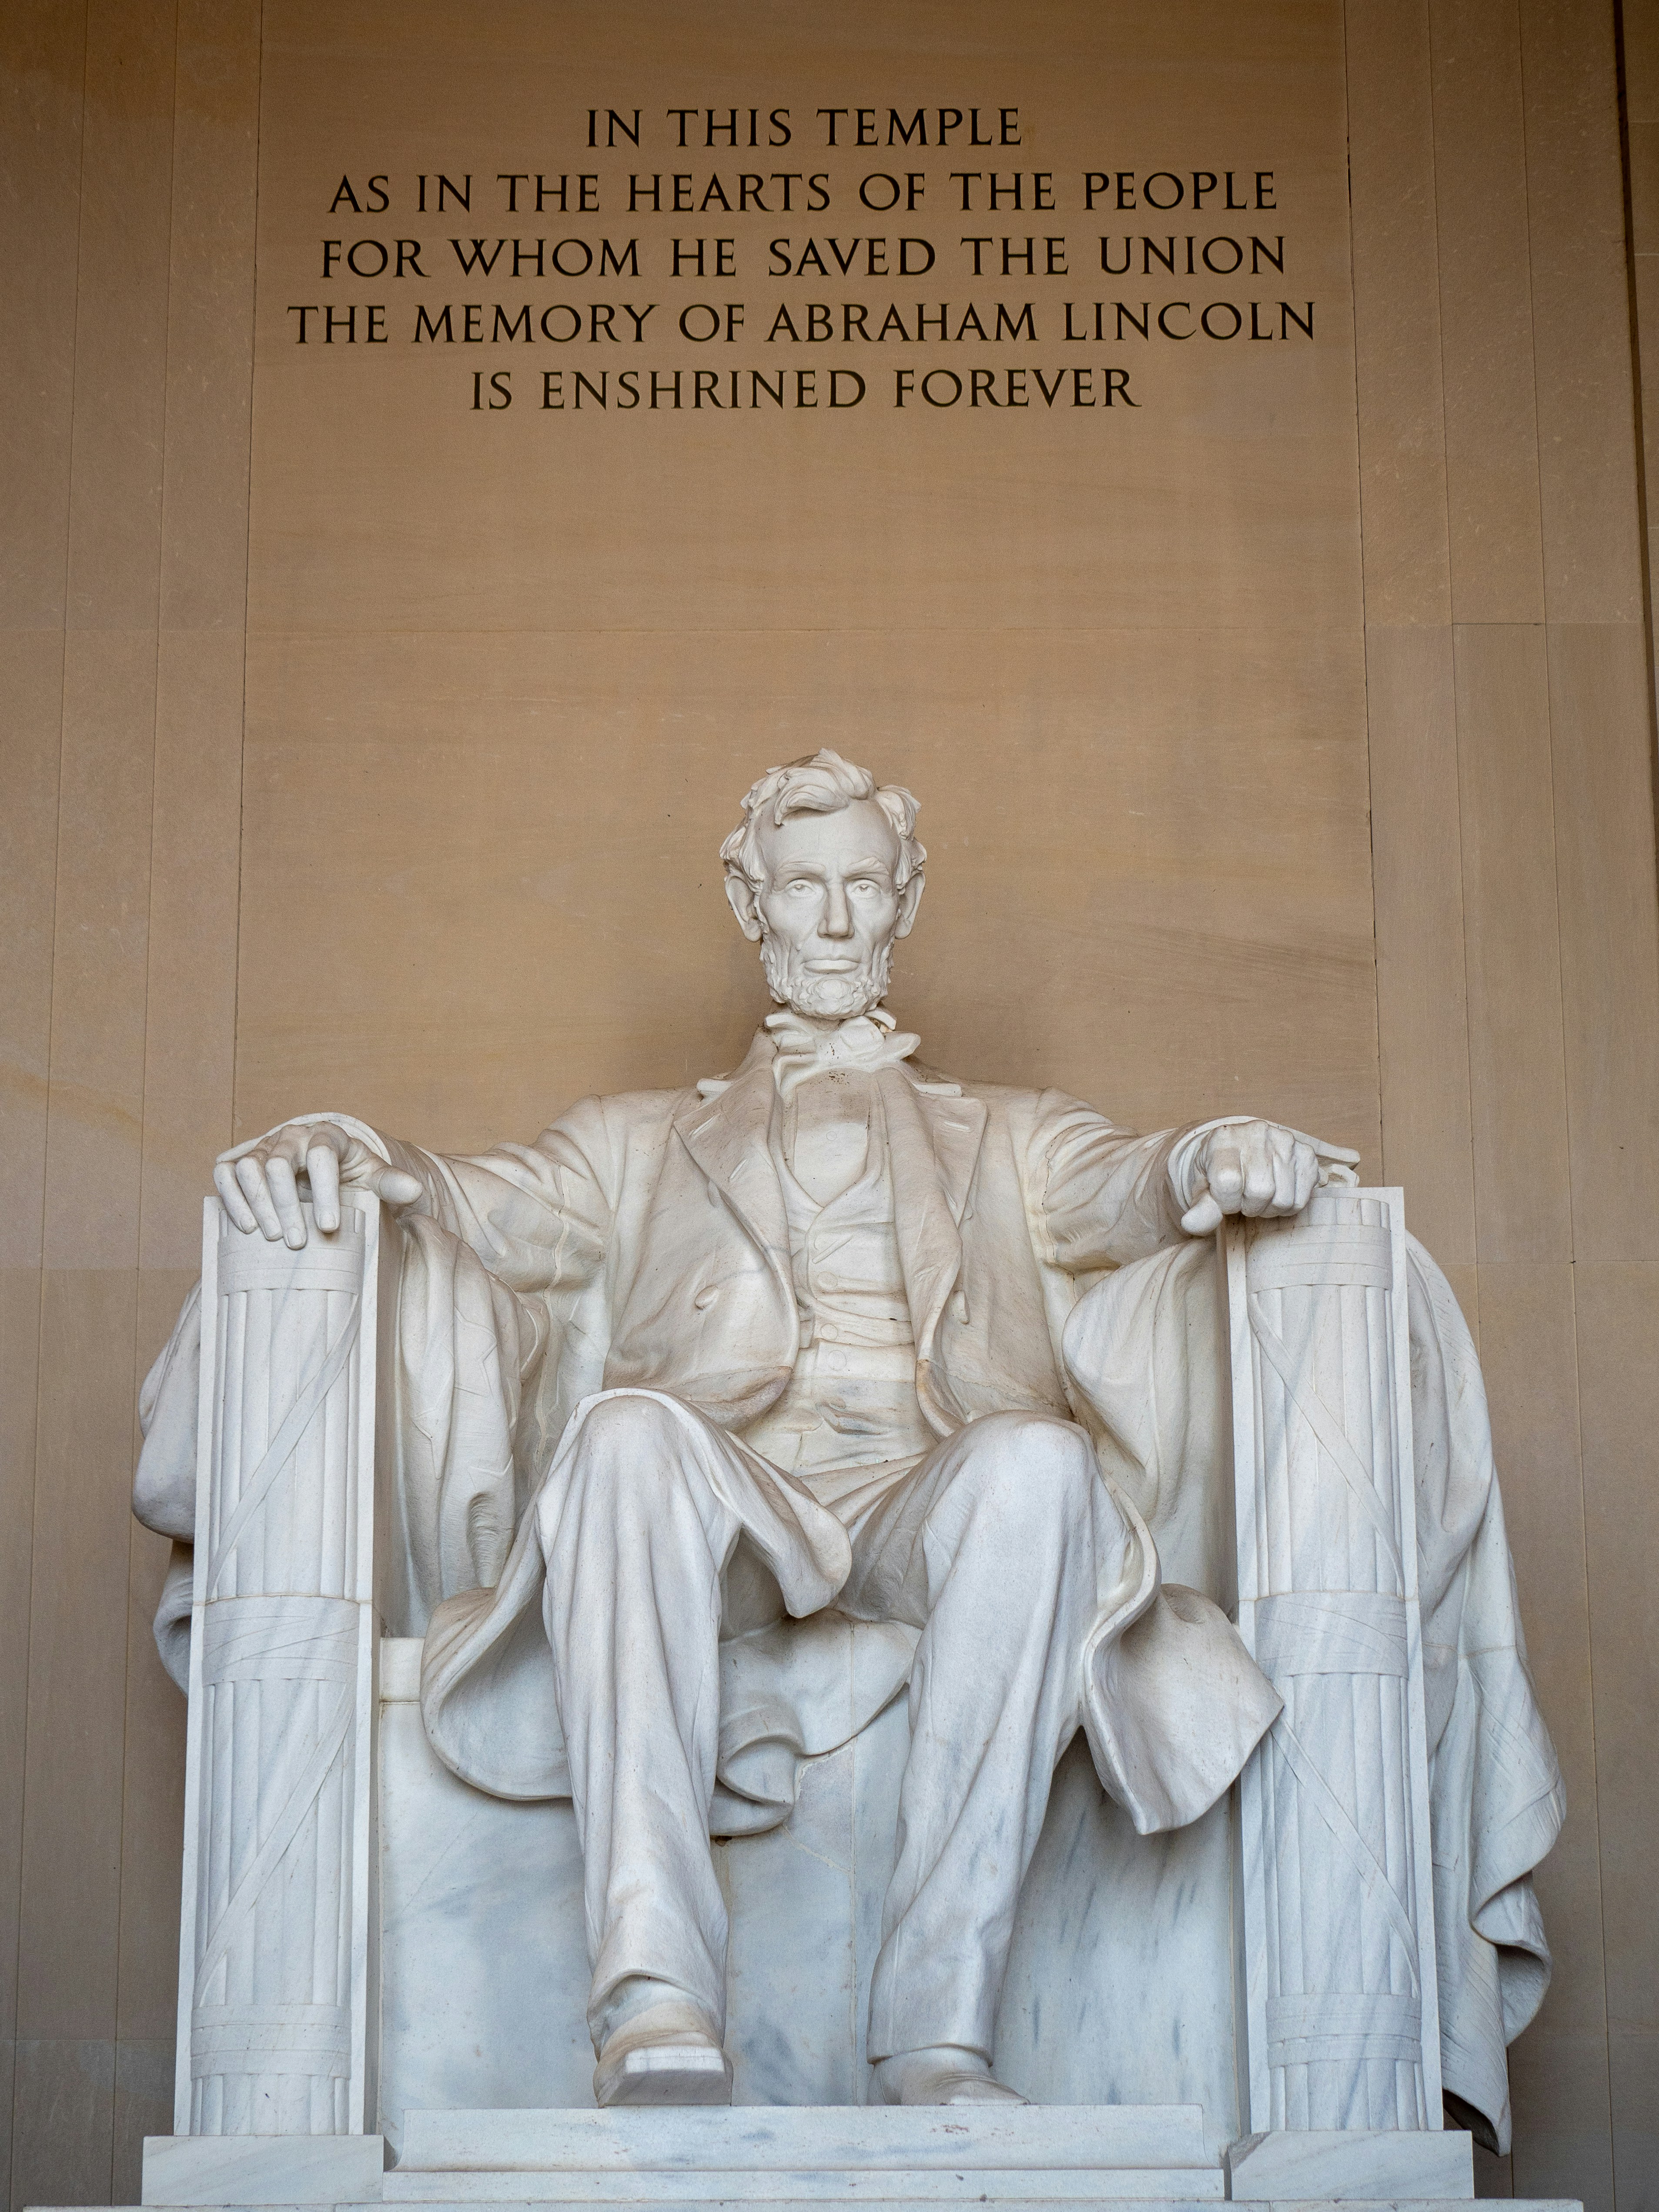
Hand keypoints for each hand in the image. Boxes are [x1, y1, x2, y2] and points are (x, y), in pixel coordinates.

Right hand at [213, 1121, 421, 1246]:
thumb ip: (392, 1183)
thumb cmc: (351, 1174)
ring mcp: (263, 1148)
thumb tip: (416, 1191)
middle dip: (286, 1204)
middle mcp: (291, 1137)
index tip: (329, 1226)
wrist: (324, 1169)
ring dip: (258, 1204)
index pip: (322, 1155)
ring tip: (273, 1237)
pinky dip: (231, 1197)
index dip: (324, 1189)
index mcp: (327, 1136)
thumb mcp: (374, 1176)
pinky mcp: (241, 1161)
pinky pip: (225, 1173)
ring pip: (249, 1168)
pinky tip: (246, 1227)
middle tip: (297, 1242)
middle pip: (279, 1164)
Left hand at [1179, 1120, 1359, 1235]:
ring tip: (1259, 1195)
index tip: (1224, 1198)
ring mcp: (1285, 1141)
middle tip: (1243, 1198)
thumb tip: (1191, 1225)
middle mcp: (1257, 1133)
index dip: (1225, 1202)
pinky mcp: (1306, 1153)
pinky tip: (1276, 1193)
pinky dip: (1287, 1206)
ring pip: (1283, 1199)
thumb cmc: (1217, 1172)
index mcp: (1224, 1138)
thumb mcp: (1202, 1188)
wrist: (1238, 1153)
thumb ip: (1200, 1207)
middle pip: (1260, 1191)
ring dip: (1269, 1208)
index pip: (1228, 1182)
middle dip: (1249, 1206)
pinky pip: (1301, 1199)